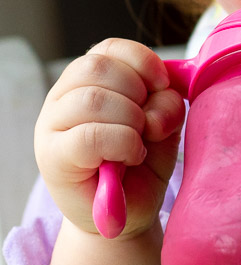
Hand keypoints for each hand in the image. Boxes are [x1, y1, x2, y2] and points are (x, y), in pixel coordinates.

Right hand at [35, 38, 184, 238]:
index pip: (108, 48)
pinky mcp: (52, 158)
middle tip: (149, 123)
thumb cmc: (142, 164)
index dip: (142, 61)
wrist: (126, 216)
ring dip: (131, 119)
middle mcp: (61, 97)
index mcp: (87, 80)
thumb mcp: (163, 122)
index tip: (163, 84)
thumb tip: (164, 91)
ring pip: (92, 99)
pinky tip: (132, 156)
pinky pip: (89, 136)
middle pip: (97, 67)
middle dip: (137, 92)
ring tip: (140, 142)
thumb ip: (165, 101)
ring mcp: (51, 127)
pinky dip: (122, 143)